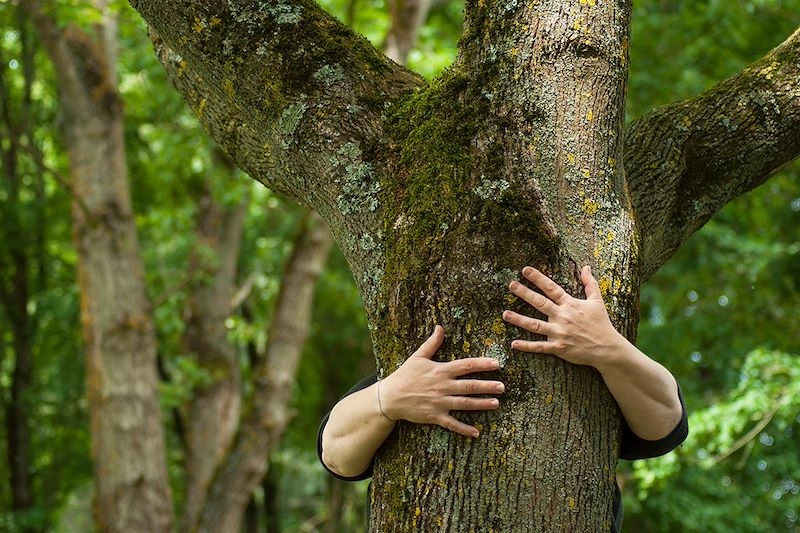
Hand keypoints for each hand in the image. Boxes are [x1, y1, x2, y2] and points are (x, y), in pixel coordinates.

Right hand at [380, 325, 504, 437]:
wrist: (389, 397)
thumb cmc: (404, 375)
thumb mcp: (417, 357)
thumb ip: (432, 343)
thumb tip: (440, 327)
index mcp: (440, 371)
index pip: (466, 366)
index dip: (482, 364)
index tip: (497, 364)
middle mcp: (443, 386)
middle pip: (469, 386)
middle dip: (487, 386)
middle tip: (503, 386)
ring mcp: (439, 403)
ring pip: (465, 403)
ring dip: (481, 404)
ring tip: (496, 403)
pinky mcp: (435, 416)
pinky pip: (452, 424)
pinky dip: (464, 429)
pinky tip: (476, 432)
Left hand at [502, 265, 624, 367]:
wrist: (607, 348)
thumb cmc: (601, 323)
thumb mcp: (597, 301)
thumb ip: (590, 283)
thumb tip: (586, 267)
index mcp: (570, 304)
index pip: (551, 288)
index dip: (538, 278)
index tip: (525, 270)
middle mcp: (563, 317)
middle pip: (540, 303)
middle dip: (524, 293)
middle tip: (511, 285)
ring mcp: (559, 333)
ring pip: (535, 325)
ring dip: (519, 319)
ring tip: (505, 314)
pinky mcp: (558, 347)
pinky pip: (540, 347)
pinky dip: (526, 346)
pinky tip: (513, 344)